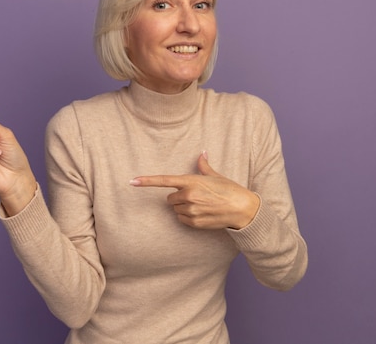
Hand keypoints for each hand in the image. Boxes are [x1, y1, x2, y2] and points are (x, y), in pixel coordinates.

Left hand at [130, 152, 259, 229]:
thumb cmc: (230, 190)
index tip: (132, 181)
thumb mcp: (216, 176)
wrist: (243, 209)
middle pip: (170, 198)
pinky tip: (202, 214)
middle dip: (179, 197)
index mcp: (191, 181)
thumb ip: (204, 166)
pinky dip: (188, 217)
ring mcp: (191, 210)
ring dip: (184, 208)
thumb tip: (202, 152)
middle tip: (196, 196)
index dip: (147, 181)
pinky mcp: (194, 223)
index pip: (164, 180)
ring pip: (176, 210)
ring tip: (202, 205)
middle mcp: (189, 196)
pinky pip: (182, 219)